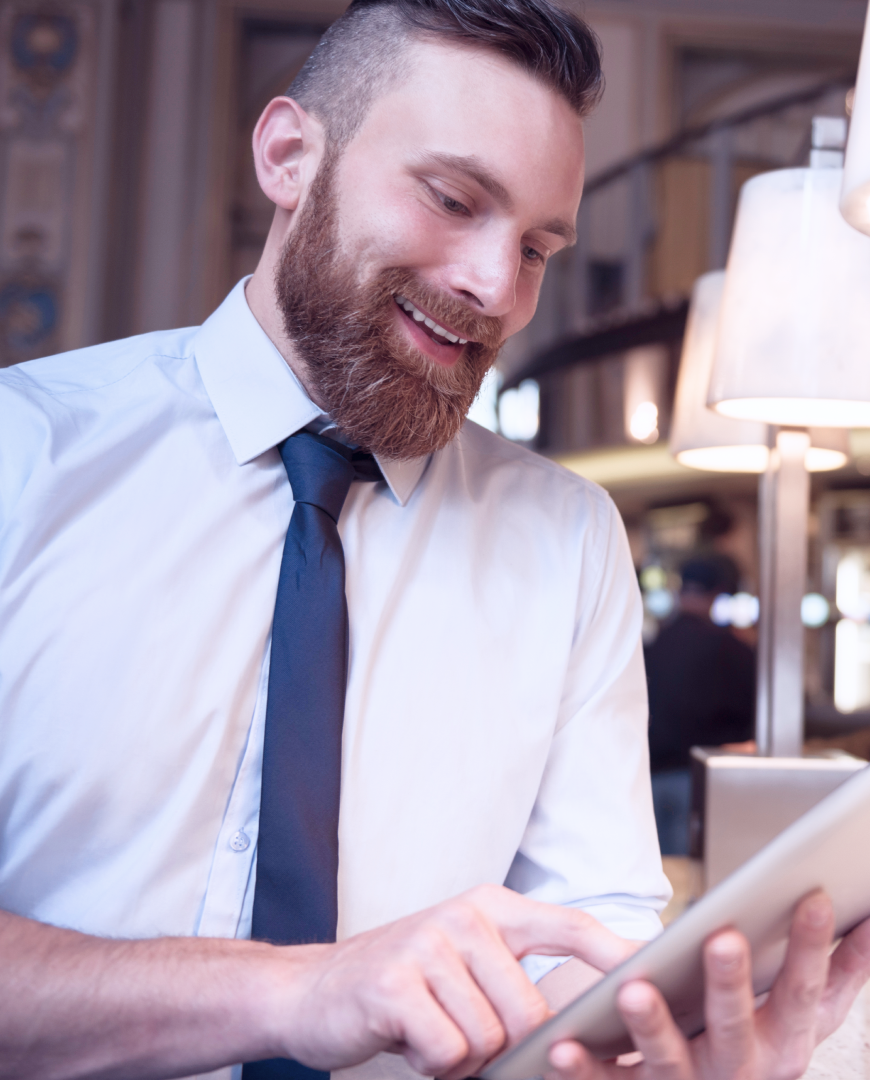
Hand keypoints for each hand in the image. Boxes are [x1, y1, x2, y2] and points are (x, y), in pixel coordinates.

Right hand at [270, 884, 636, 1079]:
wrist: (310, 990)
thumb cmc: (400, 986)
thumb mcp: (460, 966)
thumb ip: (513, 979)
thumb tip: (575, 1022)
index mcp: (488, 909)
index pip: (567, 925)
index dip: (613, 950)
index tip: (657, 969)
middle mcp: (464, 918)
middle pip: (531, 1011)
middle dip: (504, 1046)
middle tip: (461, 1038)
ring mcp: (428, 944)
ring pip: (490, 1038)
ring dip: (462, 1057)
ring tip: (429, 1031)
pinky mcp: (395, 982)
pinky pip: (448, 1051)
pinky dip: (432, 1064)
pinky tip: (407, 1039)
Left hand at [545, 891, 869, 1079]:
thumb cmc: (763, 1040)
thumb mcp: (806, 1013)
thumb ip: (839, 969)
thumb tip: (866, 914)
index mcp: (783, 1041)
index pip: (801, 991)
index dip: (811, 946)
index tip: (810, 896)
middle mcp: (739, 1069)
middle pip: (734, 1026)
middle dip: (729, 984)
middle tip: (722, 939)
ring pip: (669, 1060)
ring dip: (651, 1026)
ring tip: (633, 989)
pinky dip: (584, 1069)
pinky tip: (564, 1045)